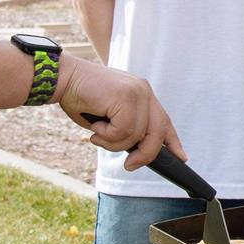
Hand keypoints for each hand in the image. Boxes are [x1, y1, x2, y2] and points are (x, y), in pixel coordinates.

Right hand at [56, 55, 184, 170]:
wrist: (61, 78)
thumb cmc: (81, 98)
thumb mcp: (109, 117)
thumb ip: (126, 129)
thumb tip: (138, 152)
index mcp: (142, 93)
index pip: (163, 120)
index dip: (172, 140)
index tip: (181, 157)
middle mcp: (144, 91)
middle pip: (157, 132)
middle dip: (145, 154)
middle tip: (129, 166)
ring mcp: (137, 92)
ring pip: (136, 136)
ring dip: (112, 143)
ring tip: (97, 131)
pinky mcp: (126, 96)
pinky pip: (122, 132)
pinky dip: (106, 136)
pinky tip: (94, 124)